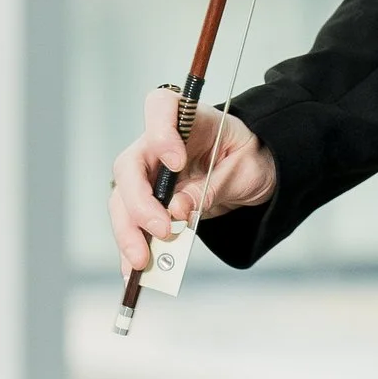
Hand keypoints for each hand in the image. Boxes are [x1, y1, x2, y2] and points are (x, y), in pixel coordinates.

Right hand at [108, 85, 277, 276]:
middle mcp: (159, 143)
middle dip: (139, 204)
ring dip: (129, 232)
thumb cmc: (251, 157)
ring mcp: (149, 173)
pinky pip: (132, 223)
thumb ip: (212, 186)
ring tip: (141, 262)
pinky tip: (133, 271)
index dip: (160, 132)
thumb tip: (177, 210)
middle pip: (130, 167)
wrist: (254, 171)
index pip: (159, 106)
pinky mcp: (148, 201)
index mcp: (188, 119)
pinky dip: (132, 247)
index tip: (176, 162)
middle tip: (162, 231)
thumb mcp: (244, 170)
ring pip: (123, 200)